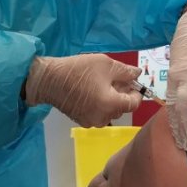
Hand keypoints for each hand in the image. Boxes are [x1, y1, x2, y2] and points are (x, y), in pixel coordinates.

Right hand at [24, 54, 141, 126]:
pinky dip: (101, 104)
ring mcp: (92, 121)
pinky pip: (99, 114)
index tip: (132, 81)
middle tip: (115, 78)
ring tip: (102, 83)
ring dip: (112, 99)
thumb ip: (126, 71)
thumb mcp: (106, 65)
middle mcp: (103, 118)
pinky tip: (92, 91)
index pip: (134, 104)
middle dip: (122, 94)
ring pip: (111, 111)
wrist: (49, 80)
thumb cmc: (79, 70)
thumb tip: (138, 74)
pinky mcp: (82, 121)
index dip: (137, 92)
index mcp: (111, 105)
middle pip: (122, 108)